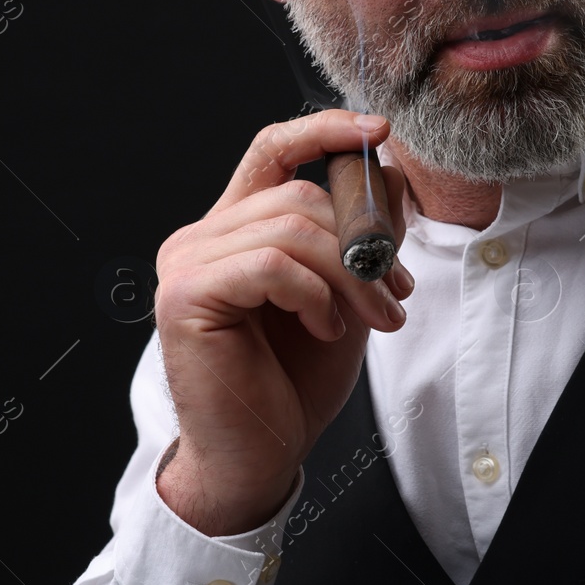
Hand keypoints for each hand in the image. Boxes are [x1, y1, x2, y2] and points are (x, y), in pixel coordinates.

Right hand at [153, 110, 414, 534]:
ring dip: (353, 275)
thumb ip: (360, 236)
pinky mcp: (185, 297)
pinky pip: (271, 265)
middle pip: (299, 196)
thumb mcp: (346, 294)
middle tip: (399, 291)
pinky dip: (315, 295)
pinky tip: (327, 329)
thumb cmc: (294, 378)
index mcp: (234, 229)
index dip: (324, 129)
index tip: (379, 131)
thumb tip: (389, 171)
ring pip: (291, 229)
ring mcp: (186, 265)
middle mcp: (200, 238)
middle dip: (365, 242)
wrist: (258, 456)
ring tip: (378, 317)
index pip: (272, 150)